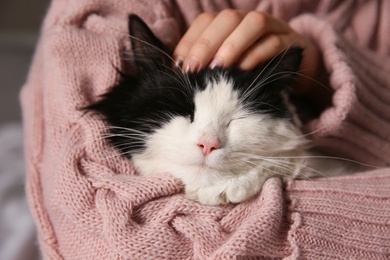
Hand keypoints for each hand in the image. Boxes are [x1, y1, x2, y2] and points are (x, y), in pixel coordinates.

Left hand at [173, 10, 323, 92]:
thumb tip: (181, 77)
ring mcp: (274, 28)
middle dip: (206, 44)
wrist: (297, 73)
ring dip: (232, 45)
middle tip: (193, 69)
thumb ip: (208, 67)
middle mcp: (250, 20)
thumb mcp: (228, 69)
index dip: (190, 42)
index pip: (206, 21)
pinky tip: (242, 70)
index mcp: (231, 24)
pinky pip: (274, 42)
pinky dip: (256, 55)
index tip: (179, 67)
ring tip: (217, 68)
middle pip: (227, 18)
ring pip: (253, 24)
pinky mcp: (292, 43)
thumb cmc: (254, 72)